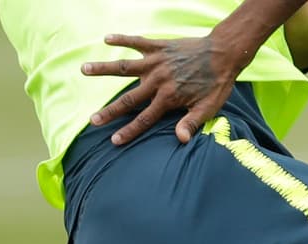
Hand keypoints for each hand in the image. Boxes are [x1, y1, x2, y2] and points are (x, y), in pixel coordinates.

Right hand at [82, 33, 241, 144]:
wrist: (223, 54)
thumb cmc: (217, 84)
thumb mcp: (208, 108)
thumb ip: (191, 123)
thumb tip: (180, 140)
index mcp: (168, 98)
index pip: (144, 119)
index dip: (129, 131)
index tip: (114, 140)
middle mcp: (158, 81)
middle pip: (128, 98)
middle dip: (110, 111)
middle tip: (92, 120)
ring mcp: (156, 62)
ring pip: (124, 67)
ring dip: (103, 69)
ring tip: (83, 69)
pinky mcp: (159, 46)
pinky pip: (136, 41)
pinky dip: (122, 39)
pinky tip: (106, 38)